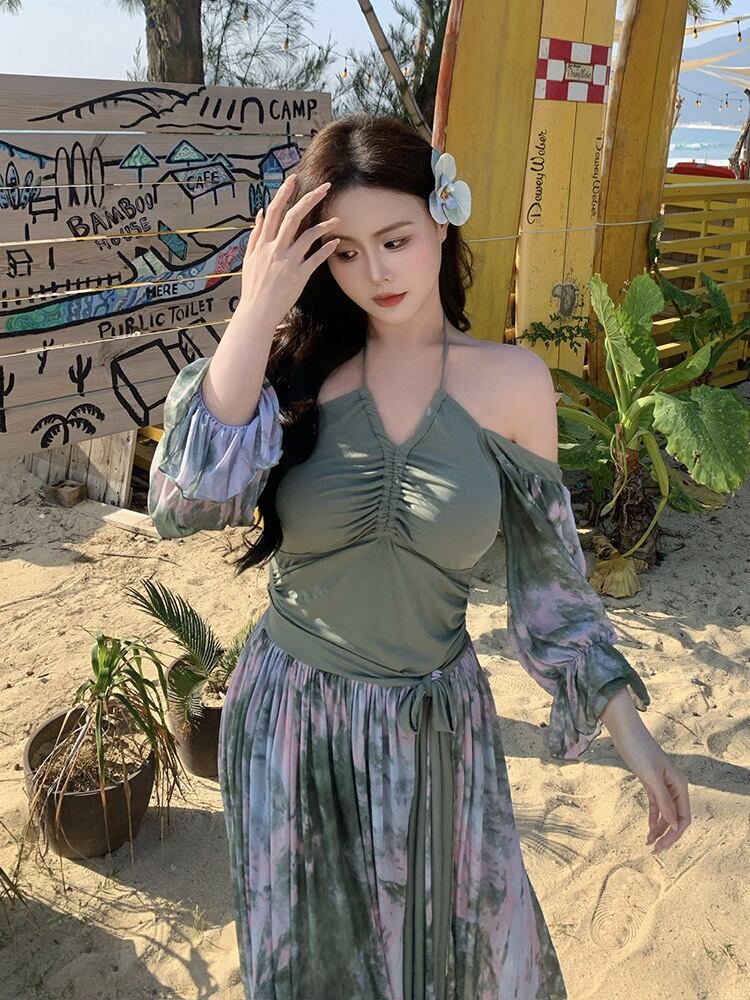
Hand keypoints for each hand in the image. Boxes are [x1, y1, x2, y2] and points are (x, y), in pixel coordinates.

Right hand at [239, 174, 339, 326]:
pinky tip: (336, 242)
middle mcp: (275, 249)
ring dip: (324, 225)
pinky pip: (316, 259)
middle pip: (293, 217)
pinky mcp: (299, 276)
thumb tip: (261, 212)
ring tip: (337, 219)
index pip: (274, 211)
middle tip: (324, 187)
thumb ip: (256, 235)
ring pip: (308, 236)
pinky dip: (326, 249)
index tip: (293, 179)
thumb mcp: (249, 259)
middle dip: (309, 199)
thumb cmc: (253, 287)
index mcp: (263, 243)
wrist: (257, 312)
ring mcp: (288, 262)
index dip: (284, 193)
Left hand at [627, 743, 691, 853]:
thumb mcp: (651, 777)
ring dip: (659, 828)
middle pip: (676, 817)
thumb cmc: (639, 750)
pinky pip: (656, 804)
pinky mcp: (650, 781)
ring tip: (649, 842)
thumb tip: (676, 825)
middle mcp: (675, 785)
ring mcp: (663, 784)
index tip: (661, 846)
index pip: (684, 817)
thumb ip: (664, 801)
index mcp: (680, 784)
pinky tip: (649, 827)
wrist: (625, 731)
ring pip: (666, 812)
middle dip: (668, 835)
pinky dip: (654, 816)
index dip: (675, 834)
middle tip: (654, 850)